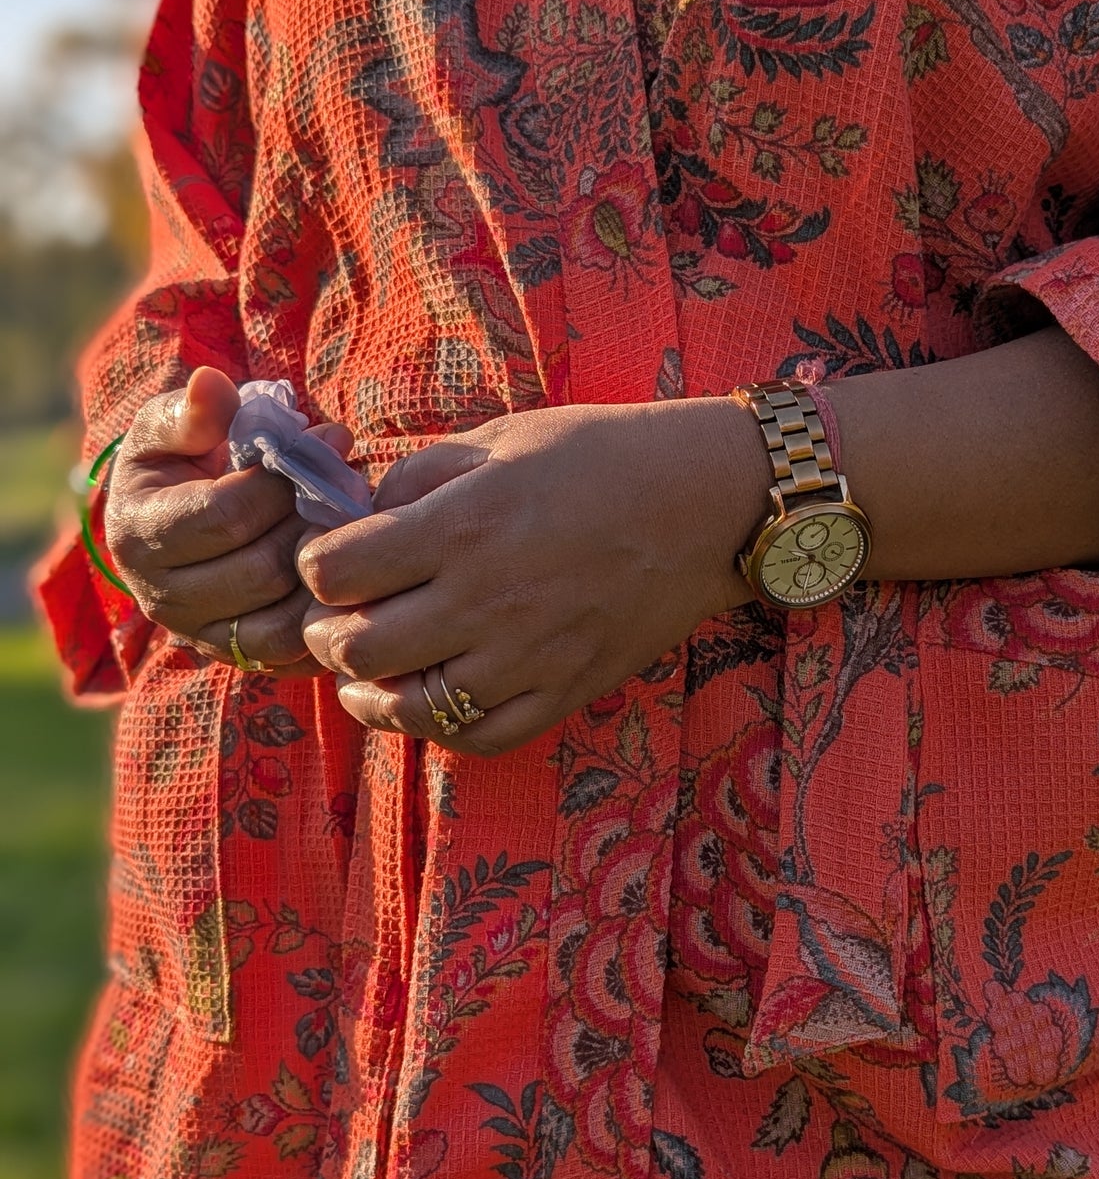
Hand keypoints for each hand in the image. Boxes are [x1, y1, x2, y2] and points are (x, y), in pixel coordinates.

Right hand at [104, 364, 352, 673]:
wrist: (178, 520)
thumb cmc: (180, 463)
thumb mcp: (171, 429)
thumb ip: (191, 411)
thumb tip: (210, 385)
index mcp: (138, 535)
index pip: (226, 515)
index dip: (284, 478)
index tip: (328, 440)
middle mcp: (162, 598)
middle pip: (262, 570)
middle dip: (314, 523)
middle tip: (352, 485)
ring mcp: (202, 637)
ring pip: (284, 619)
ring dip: (329, 573)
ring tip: (352, 526)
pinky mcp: (240, 659)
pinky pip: (297, 651)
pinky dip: (329, 614)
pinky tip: (349, 571)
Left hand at [298, 399, 767, 754]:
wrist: (704, 503)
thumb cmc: (598, 456)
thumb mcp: (498, 440)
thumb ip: (416, 478)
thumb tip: (351, 516)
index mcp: (463, 525)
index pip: (333, 572)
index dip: (315, 567)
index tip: (330, 559)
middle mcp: (487, 600)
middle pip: (356, 648)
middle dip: (327, 634)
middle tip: (338, 619)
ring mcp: (528, 657)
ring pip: (407, 708)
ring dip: (370, 692)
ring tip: (368, 672)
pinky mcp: (564, 692)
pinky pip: (479, 738)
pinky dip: (440, 727)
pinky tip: (431, 699)